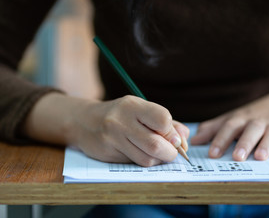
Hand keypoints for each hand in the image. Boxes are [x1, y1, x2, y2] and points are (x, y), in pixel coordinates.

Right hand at [72, 95, 189, 165]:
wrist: (84, 121)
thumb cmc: (120, 115)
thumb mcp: (142, 110)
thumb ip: (167, 123)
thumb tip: (184, 139)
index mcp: (133, 105)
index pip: (163, 120)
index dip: (172, 132)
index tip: (172, 137)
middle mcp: (120, 120)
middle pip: (156, 145)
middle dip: (170, 153)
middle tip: (170, 152)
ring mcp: (112, 138)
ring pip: (146, 159)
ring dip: (157, 160)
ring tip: (154, 152)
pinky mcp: (107, 153)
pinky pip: (134, 163)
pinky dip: (142, 161)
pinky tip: (138, 152)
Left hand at [190, 91, 268, 160]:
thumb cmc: (252, 116)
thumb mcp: (232, 118)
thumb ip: (213, 129)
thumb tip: (193, 141)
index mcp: (240, 119)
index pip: (228, 127)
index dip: (220, 140)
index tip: (212, 154)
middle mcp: (256, 121)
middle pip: (249, 130)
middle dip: (243, 143)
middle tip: (237, 157)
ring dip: (265, 145)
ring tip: (259, 157)